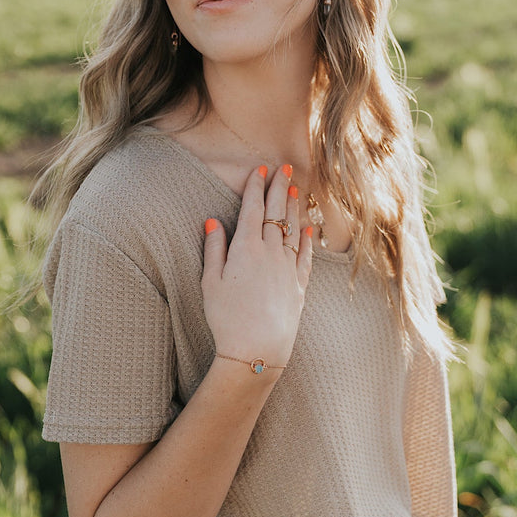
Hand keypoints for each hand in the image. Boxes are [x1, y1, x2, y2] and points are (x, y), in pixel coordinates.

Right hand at [202, 164, 313, 370]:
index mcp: (246, 247)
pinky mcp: (298, 285)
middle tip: (284, 168)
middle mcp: (270, 252)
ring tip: (296, 189)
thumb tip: (212, 222)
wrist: (258, 348)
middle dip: (279, 187)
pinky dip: (305, 240)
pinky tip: (307, 229)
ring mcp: (287, 267)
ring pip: (291, 229)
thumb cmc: (227, 317)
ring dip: (293, 207)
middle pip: (276, 212)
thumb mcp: (210, 282)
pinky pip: (304, 255)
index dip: (256, 186)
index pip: (252, 208)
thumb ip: (213, 249)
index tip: (260, 169)